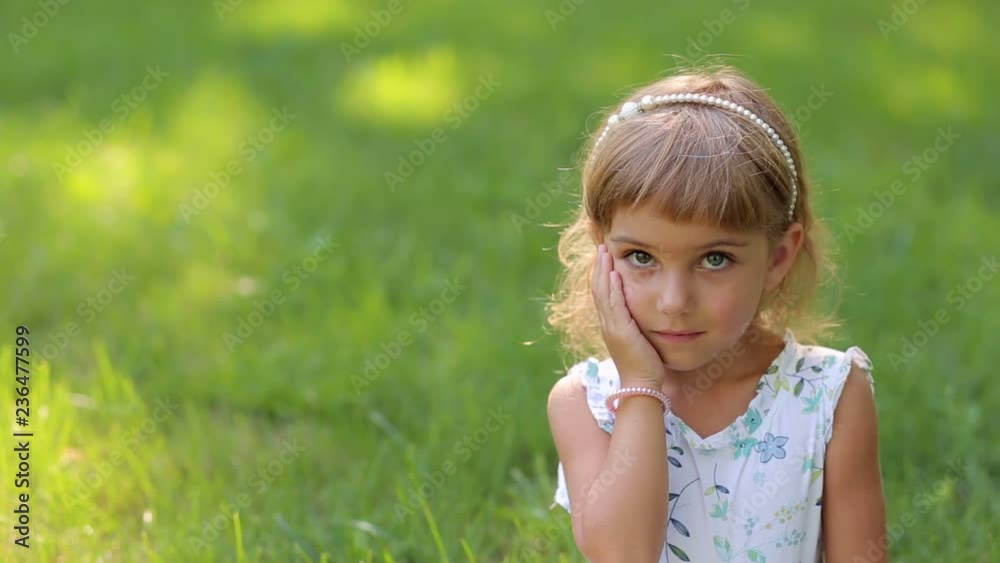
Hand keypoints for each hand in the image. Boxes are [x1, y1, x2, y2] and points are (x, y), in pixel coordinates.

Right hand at [591, 244, 665, 388]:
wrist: (641, 385)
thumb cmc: (645, 366)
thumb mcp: (639, 340)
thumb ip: (637, 325)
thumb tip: (644, 314)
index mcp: (611, 325)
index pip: (602, 294)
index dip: (602, 275)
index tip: (604, 257)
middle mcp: (607, 324)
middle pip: (598, 289)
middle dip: (599, 267)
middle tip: (601, 247)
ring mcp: (611, 327)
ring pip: (602, 293)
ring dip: (603, 271)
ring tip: (604, 252)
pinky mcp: (620, 331)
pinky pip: (614, 304)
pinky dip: (612, 287)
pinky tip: (615, 272)